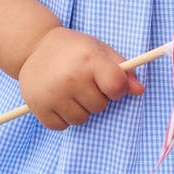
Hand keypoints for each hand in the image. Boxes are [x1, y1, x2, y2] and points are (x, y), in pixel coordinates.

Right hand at [18, 27, 143, 129]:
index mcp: (89, 59)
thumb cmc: (74, 49)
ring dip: (80, 109)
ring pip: (82, 119)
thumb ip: (123, 70)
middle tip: (83, 81)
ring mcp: (53, 94)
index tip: (110, 84)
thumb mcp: (99, 50)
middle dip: (96, 97)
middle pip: (100, 106)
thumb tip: (139, 90)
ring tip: (70, 90)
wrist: (34, 46)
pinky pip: (63, 126)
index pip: (117, 87)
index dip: (117, 88)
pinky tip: (58, 99)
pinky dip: (63, 117)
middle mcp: (70, 77)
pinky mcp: (39, 107)